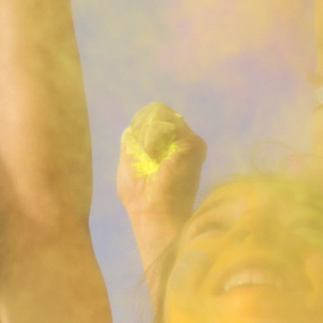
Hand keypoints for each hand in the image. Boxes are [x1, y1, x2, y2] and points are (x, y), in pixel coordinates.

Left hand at [115, 104, 205, 245]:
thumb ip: (132, 141)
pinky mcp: (193, 144)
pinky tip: (154, 157)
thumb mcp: (129, 161)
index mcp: (169, 143)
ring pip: (159, 112)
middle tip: (142, 153)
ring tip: (150, 158)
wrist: (153, 214)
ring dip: (144, 135)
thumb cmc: (140, 196)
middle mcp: (182, 139)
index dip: (138, 123)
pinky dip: (150, 139)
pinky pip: (162, 124)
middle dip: (140, 126)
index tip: (134, 146)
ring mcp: (190, 140)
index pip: (154, 114)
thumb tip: (132, 127)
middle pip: (157, 109)